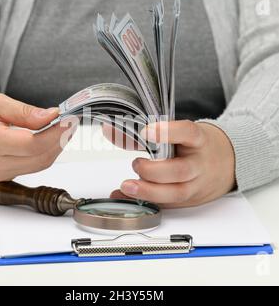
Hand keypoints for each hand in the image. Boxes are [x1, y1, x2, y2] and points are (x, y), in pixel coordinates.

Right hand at [0, 92, 76, 180]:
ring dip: (57, 147)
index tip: (69, 120)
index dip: (55, 133)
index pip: (32, 144)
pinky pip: (34, 166)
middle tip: (71, 122)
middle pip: (40, 156)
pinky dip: (47, 153)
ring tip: (64, 129)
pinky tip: (52, 139)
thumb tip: (52, 116)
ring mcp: (0, 172)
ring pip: (40, 164)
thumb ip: (26, 112)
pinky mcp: (6, 174)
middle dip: (61, 139)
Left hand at [107, 120, 235, 207]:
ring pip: (176, 193)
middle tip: (136, 164)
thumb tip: (108, 129)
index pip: (187, 133)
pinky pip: (167, 205)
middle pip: (180, 171)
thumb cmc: (198, 146)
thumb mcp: (180, 134)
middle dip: (153, 170)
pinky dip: (144, 202)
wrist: (227, 164)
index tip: (146, 131)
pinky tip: (125, 197)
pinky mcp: (188, 200)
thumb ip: (146, 134)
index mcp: (199, 140)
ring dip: (148, 191)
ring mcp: (196, 185)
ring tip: (127, 186)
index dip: (167, 132)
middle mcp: (199, 164)